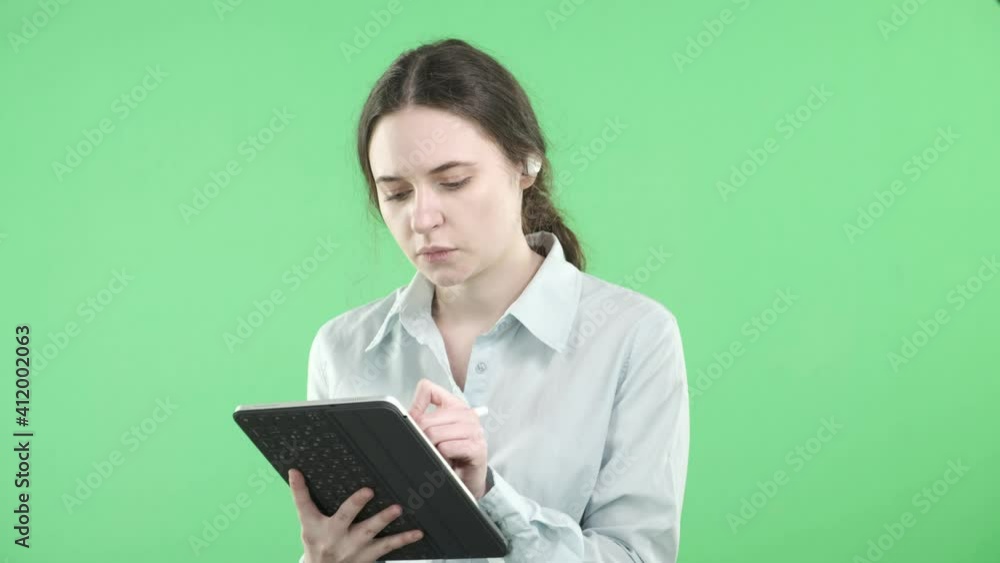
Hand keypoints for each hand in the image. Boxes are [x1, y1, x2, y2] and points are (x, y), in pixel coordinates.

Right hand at [289, 468, 423, 562]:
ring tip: (396, 508)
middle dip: (355, 505)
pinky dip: (403, 540)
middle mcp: (335, 536)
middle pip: (344, 518)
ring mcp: (353, 547)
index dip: (302, 490)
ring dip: (383, 520)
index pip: (305, 505)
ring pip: (369, 533)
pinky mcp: (369, 555)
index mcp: (316, 526)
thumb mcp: (306, 521)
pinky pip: (387, 547)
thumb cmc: (316, 540)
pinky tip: (418, 532)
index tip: (298, 472)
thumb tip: (293, 470)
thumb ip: (301, 496)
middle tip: (368, 490)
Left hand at [408, 378, 489, 498]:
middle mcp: (466, 413)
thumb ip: (420, 419)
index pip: (427, 389)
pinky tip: (450, 460)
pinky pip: (446, 448)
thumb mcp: (434, 433)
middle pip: (425, 419)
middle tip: (431, 449)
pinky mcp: (476, 447)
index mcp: (454, 405)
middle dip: (422, 438)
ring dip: (433, 450)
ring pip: (434, 434)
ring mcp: (474, 429)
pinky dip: (443, 457)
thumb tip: (407, 416)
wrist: (467, 481)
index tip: (417, 422)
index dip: (415, 406)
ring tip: (442, 455)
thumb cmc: (451, 456)